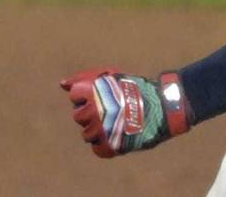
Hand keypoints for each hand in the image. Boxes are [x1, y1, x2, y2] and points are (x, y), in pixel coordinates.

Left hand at [61, 68, 190, 157]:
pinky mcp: (110, 146)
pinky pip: (97, 148)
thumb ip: (84, 78)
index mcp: (93, 91)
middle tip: (110, 110)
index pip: (74, 95)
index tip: (101, 96)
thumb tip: (62, 84)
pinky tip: (116, 135)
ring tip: (115, 123)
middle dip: (90, 113)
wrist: (163, 106)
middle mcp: (94, 110)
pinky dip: (105, 144)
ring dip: (97, 129)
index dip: (86, 95)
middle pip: (78, 116)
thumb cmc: (135, 88)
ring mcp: (101, 129)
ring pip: (86, 134)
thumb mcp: (110, 77)